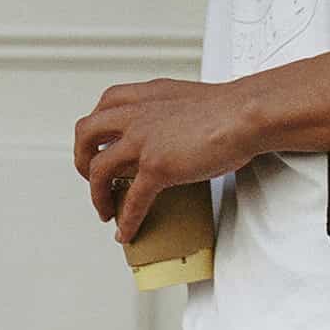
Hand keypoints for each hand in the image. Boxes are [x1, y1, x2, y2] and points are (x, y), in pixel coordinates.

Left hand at [74, 78, 259, 240]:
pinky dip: (126, 221)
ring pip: (97, 170)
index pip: (106, 104)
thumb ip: (167, 114)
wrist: (248, 114)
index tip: (99, 145)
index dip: (97, 128)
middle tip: (90, 178)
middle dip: (81, 159)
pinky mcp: (155, 167)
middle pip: (86, 132)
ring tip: (105, 211)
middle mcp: (138, 114)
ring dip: (96, 196)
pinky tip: (126, 232)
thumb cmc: (230, 109)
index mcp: (147, 96)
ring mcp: (143, 140)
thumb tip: (166, 137)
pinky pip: (131, 201)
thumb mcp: (186, 101)